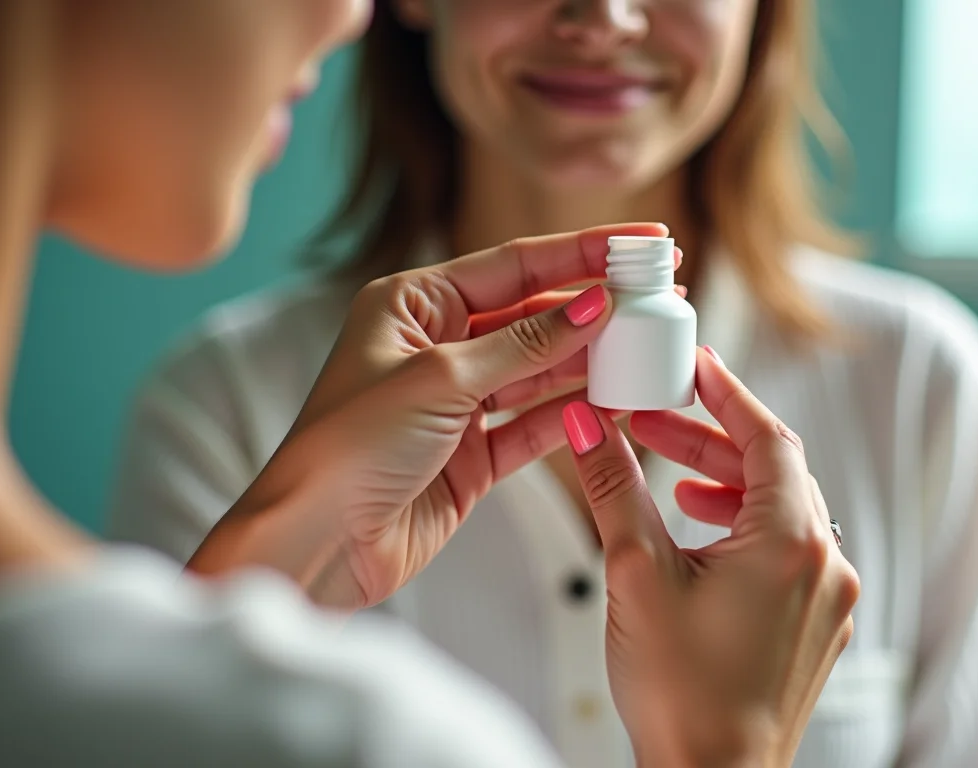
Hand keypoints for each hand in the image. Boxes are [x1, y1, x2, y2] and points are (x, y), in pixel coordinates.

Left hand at [189, 223, 677, 610]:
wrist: (317, 544)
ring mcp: (456, 403)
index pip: (513, 265)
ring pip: (540, 369)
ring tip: (650, 344)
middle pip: (533, 314)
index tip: (642, 244)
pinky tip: (616, 400)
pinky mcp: (472, 455)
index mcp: (411, 305)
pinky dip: (574, 414)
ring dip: (592, 359)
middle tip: (661, 294)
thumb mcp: (442, 379)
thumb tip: (595, 303)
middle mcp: (436, 347)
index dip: (582, 251)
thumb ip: (526, 342)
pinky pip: (535, 423)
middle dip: (595, 305)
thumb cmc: (350, 448)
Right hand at [561, 347, 859, 767]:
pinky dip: (745, 526)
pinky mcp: (817, 625)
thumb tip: (586, 425)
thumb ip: (613, 485)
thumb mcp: (636, 572)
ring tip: (670, 475)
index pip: (767, 435)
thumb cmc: (682, 694)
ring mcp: (828, 599)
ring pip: (782, 510)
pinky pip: (789, 550)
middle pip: (775, 469)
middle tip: (653, 422)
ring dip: (726, 483)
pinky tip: (702, 533)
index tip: (692, 366)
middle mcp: (825, 564)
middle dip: (711, 439)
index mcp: (791, 542)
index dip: (725, 393)